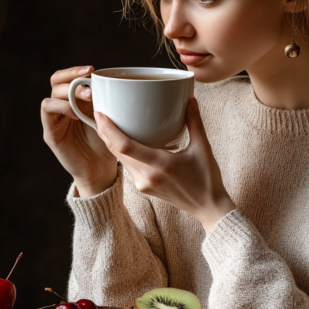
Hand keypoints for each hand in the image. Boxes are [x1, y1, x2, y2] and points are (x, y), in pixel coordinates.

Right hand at [41, 66, 117, 196]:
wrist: (101, 171)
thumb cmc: (107, 144)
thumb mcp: (108, 118)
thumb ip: (105, 101)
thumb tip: (115, 81)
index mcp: (75, 101)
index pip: (67, 77)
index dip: (76, 70)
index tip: (94, 70)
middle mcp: (62, 107)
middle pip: (56, 81)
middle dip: (72, 76)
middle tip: (89, 79)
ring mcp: (55, 120)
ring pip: (51, 95)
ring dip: (68, 92)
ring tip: (88, 97)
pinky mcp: (50, 133)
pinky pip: (48, 112)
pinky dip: (61, 107)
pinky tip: (76, 113)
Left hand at [94, 98, 235, 229]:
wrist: (208, 208)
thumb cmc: (207, 180)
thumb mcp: (203, 148)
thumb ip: (194, 122)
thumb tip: (190, 100)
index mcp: (161, 165)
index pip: (124, 146)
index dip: (108, 129)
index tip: (101, 113)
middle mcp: (147, 176)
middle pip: (116, 151)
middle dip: (105, 132)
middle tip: (100, 112)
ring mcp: (143, 184)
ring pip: (120, 159)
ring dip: (112, 142)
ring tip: (109, 123)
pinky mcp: (143, 187)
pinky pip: (128, 166)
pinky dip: (124, 152)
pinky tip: (126, 140)